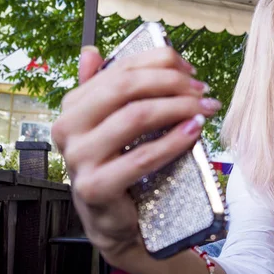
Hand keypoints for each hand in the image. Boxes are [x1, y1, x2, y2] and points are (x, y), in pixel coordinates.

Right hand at [51, 46, 221, 265]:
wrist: (115, 222)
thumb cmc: (118, 168)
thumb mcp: (110, 127)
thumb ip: (104, 90)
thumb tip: (92, 52)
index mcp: (73, 107)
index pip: (120, 69)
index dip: (161, 62)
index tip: (192, 70)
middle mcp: (68, 128)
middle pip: (126, 87)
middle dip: (172, 82)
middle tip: (203, 90)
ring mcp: (78, 159)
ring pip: (136, 117)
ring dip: (178, 107)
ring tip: (205, 108)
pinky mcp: (95, 187)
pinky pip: (142, 156)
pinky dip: (173, 141)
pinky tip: (194, 131)